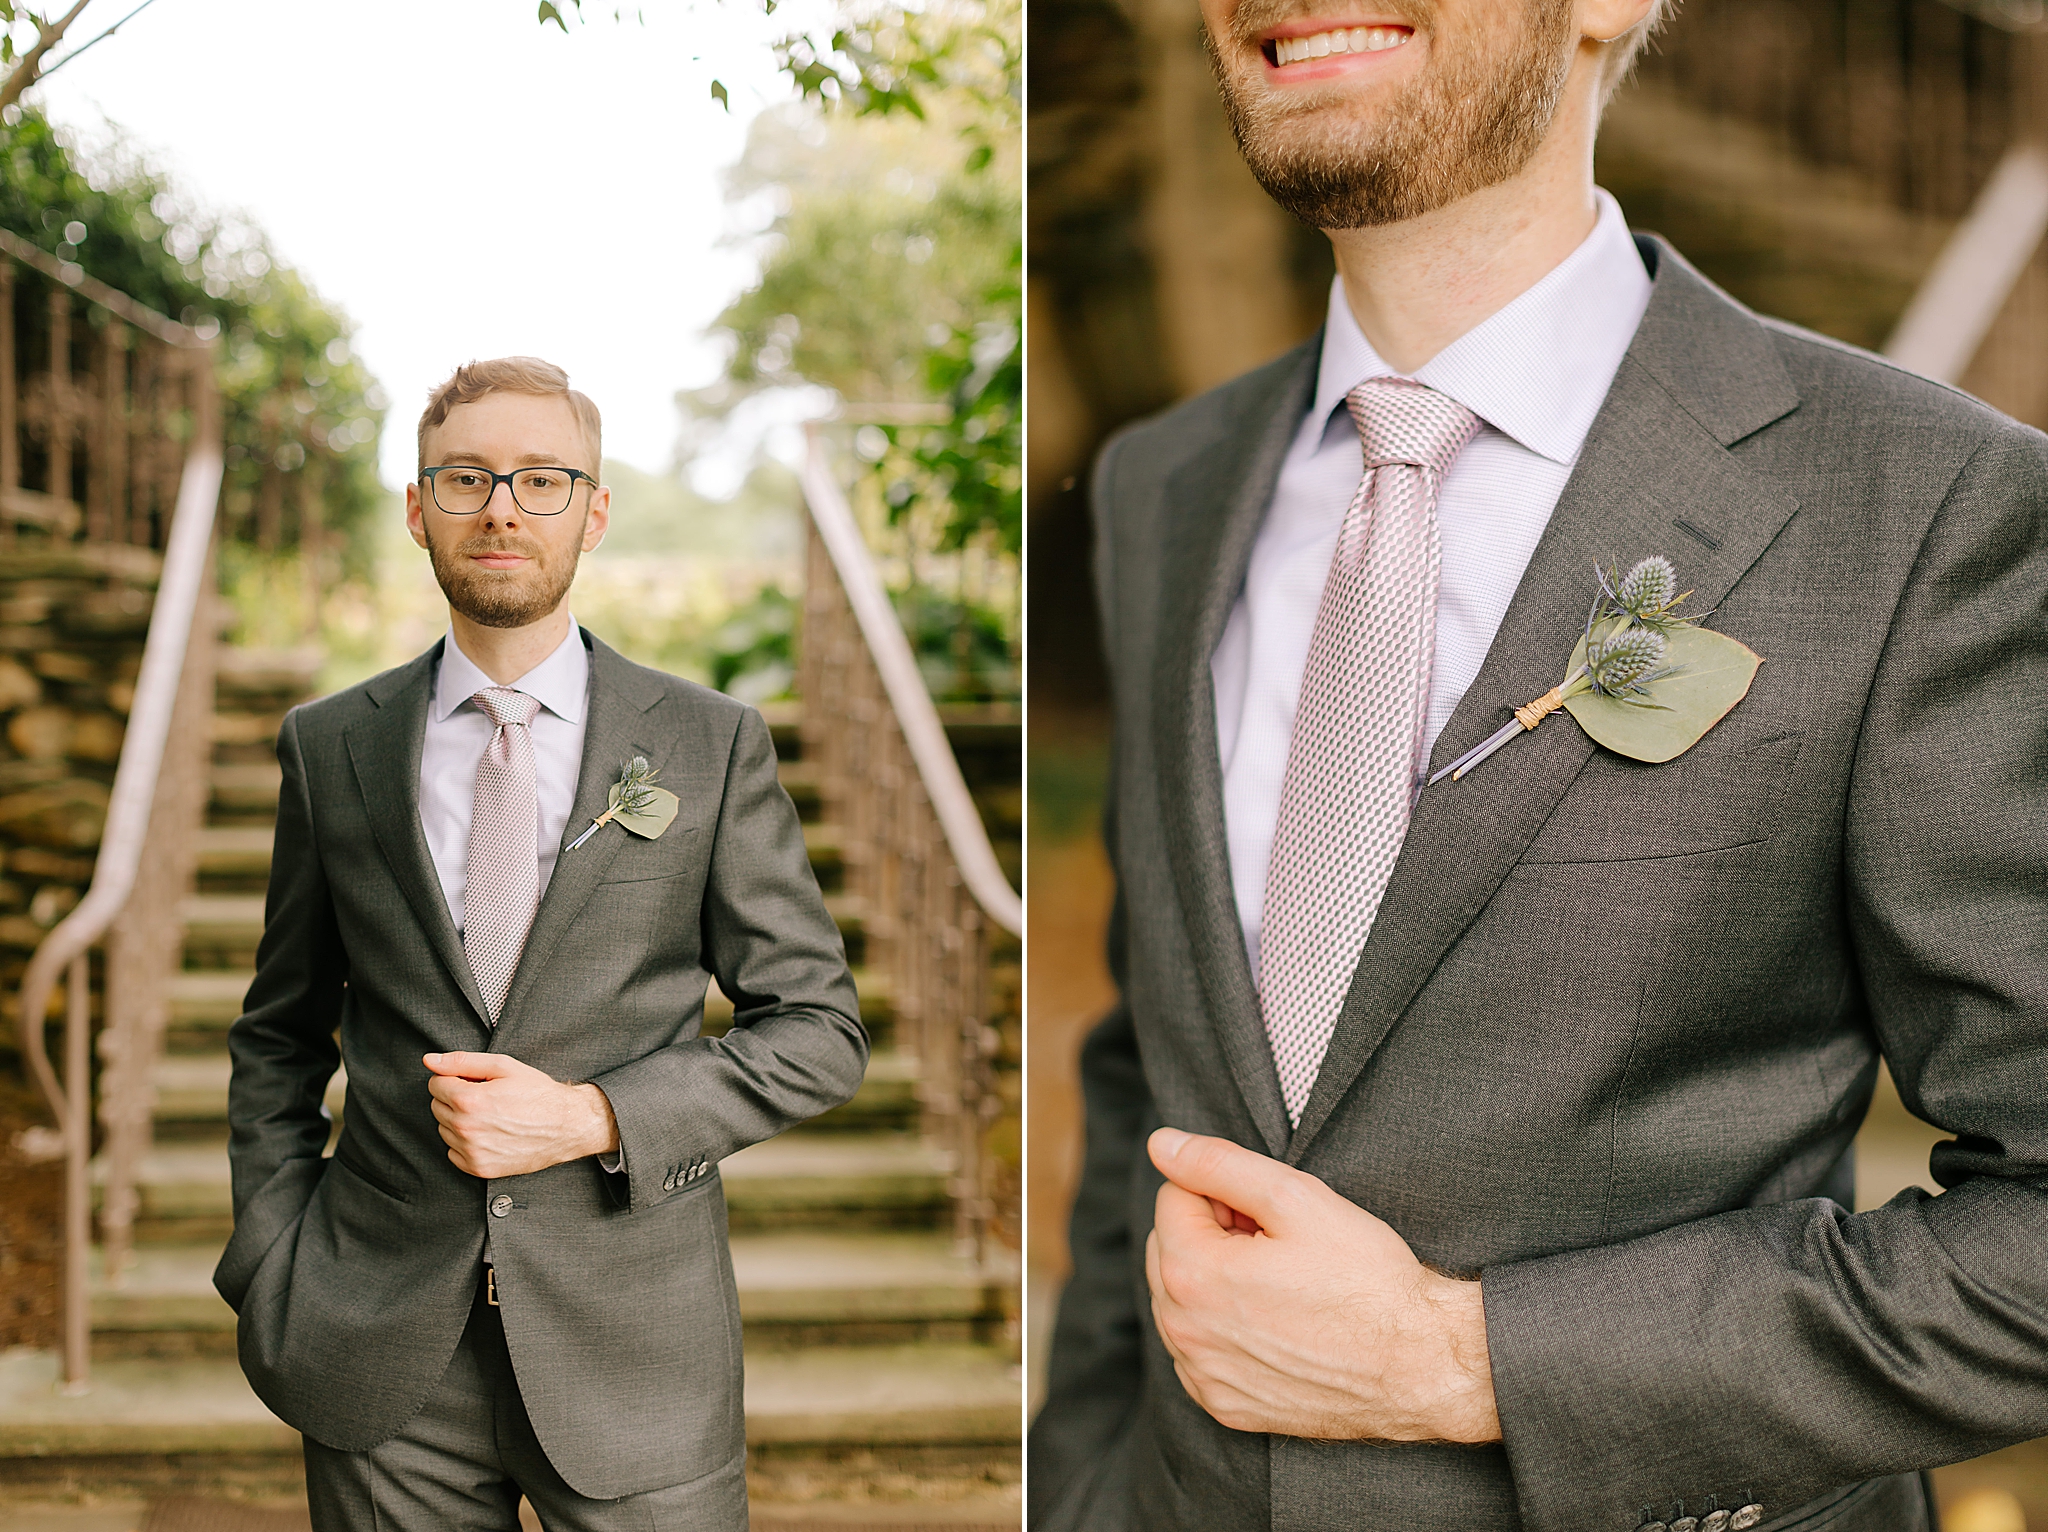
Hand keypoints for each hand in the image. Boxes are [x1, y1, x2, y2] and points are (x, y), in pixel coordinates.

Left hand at [423, 1051, 618, 1178]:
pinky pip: (453, 1152)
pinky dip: (465, 1143)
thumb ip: (461, 1061)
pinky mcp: (479, 1168)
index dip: (455, 1078)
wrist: (566, 1126)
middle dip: (455, 1097)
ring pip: (444, 1129)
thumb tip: (429, 1060)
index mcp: (469, 1101)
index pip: (436, 1084)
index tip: (475, 1081)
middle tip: (485, 1096)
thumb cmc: (538, 1093)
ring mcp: (472, 1152)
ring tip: (489, 1114)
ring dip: (459, 1120)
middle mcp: (466, 1129)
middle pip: (437, 1106)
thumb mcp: (503, 1066)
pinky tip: (488, 1133)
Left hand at [1143, 1126, 1499, 1443]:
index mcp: (1192, 1273)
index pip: (1172, 1197)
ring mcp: (1202, 1375)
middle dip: (1210, 1233)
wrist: (1419, 1364)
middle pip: (1168, 1248)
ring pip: (1179, 1300)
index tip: (1268, 1213)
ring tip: (1279, 1283)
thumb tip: (1162, 1144)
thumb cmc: (1366, 1279)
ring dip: (1213, 1280)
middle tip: (1276, 1243)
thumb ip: (1218, 1163)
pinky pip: (1198, 1350)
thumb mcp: (1296, 1197)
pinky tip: (1273, 1323)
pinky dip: (1221, 1329)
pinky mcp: (1224, 1405)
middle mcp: (1183, 1332)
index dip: (1223, 1192)